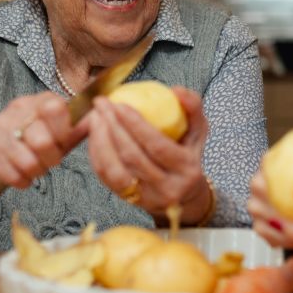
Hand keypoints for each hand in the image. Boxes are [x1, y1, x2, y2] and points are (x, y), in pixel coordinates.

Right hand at [0, 93, 83, 190]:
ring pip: (28, 161)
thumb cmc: (32, 141)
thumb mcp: (57, 133)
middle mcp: (16, 109)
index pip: (55, 109)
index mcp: (39, 101)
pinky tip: (20, 175)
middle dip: (51, 159)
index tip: (62, 142)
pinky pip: (13, 175)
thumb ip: (77, 128)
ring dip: (36, 171)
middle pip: (43, 141)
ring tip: (34, 167)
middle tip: (49, 161)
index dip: (63, 132)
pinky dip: (22, 181)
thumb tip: (99, 117)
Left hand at [86, 86, 211, 222]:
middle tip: (101, 104)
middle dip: (113, 127)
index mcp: (187, 168)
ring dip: (100, 141)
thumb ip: (193, 106)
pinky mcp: (130, 201)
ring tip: (95, 118)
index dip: (135, 124)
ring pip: (115, 170)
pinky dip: (97, 155)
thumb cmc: (189, 155)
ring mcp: (147, 198)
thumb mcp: (198, 130)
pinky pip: (107, 178)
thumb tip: (176, 90)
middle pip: (133, 157)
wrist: (185, 195)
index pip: (157, 145)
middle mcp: (168, 188)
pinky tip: (95, 136)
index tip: (119, 104)